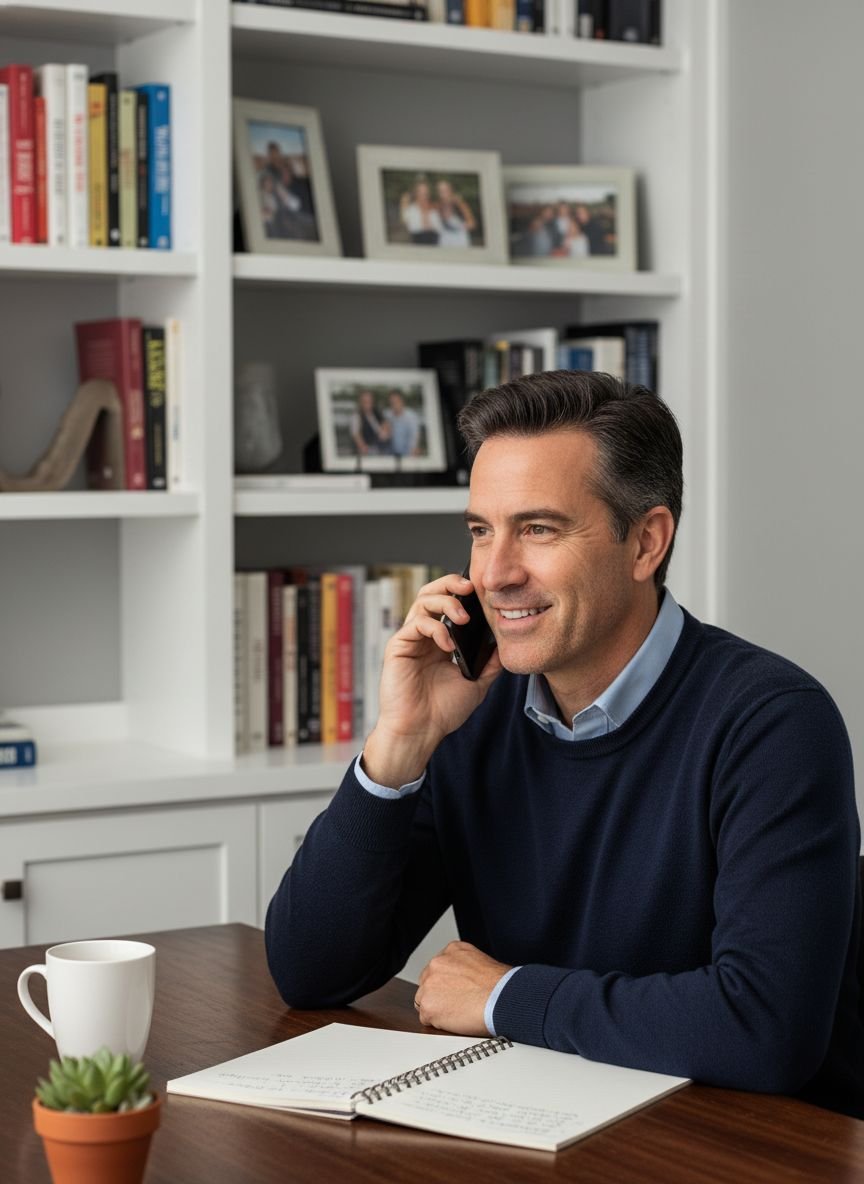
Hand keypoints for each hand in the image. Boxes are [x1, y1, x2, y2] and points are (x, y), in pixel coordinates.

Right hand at [362, 573, 501, 787]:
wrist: (421, 731)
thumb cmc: (443, 711)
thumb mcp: (477, 683)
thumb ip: (490, 663)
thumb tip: (507, 644)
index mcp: (440, 640)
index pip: (449, 603)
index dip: (463, 593)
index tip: (484, 592)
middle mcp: (424, 635)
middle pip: (432, 592)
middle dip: (451, 584)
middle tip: (470, 587)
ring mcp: (410, 639)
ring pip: (423, 601)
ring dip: (445, 603)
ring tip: (462, 617)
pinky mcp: (398, 646)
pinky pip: (416, 624)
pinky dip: (435, 628)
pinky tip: (447, 645)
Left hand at [414, 941, 511, 1034]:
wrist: (502, 999)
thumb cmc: (501, 986)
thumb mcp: (482, 963)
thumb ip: (465, 968)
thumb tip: (463, 981)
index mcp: (452, 950)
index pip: (439, 969)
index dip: (449, 984)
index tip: (457, 991)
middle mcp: (437, 963)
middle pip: (429, 983)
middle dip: (440, 994)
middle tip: (458, 1004)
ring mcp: (430, 984)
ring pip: (425, 1000)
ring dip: (438, 1008)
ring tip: (460, 1013)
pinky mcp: (428, 1005)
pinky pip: (426, 1019)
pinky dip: (439, 1023)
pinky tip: (456, 1021)